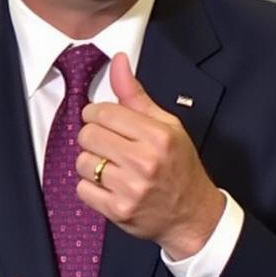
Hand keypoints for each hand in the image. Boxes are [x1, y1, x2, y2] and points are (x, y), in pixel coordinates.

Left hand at [77, 52, 224, 259]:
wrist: (193, 216)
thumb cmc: (179, 167)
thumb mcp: (167, 126)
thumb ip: (136, 95)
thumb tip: (119, 61)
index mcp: (158, 136)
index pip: (103, 112)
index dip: (95, 114)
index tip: (102, 120)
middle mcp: (144, 161)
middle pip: (88, 135)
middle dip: (93, 137)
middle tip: (109, 145)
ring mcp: (130, 188)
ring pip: (82, 162)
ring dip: (92, 164)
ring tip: (112, 168)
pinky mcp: (118, 210)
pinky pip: (82, 189)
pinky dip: (91, 188)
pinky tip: (110, 186)